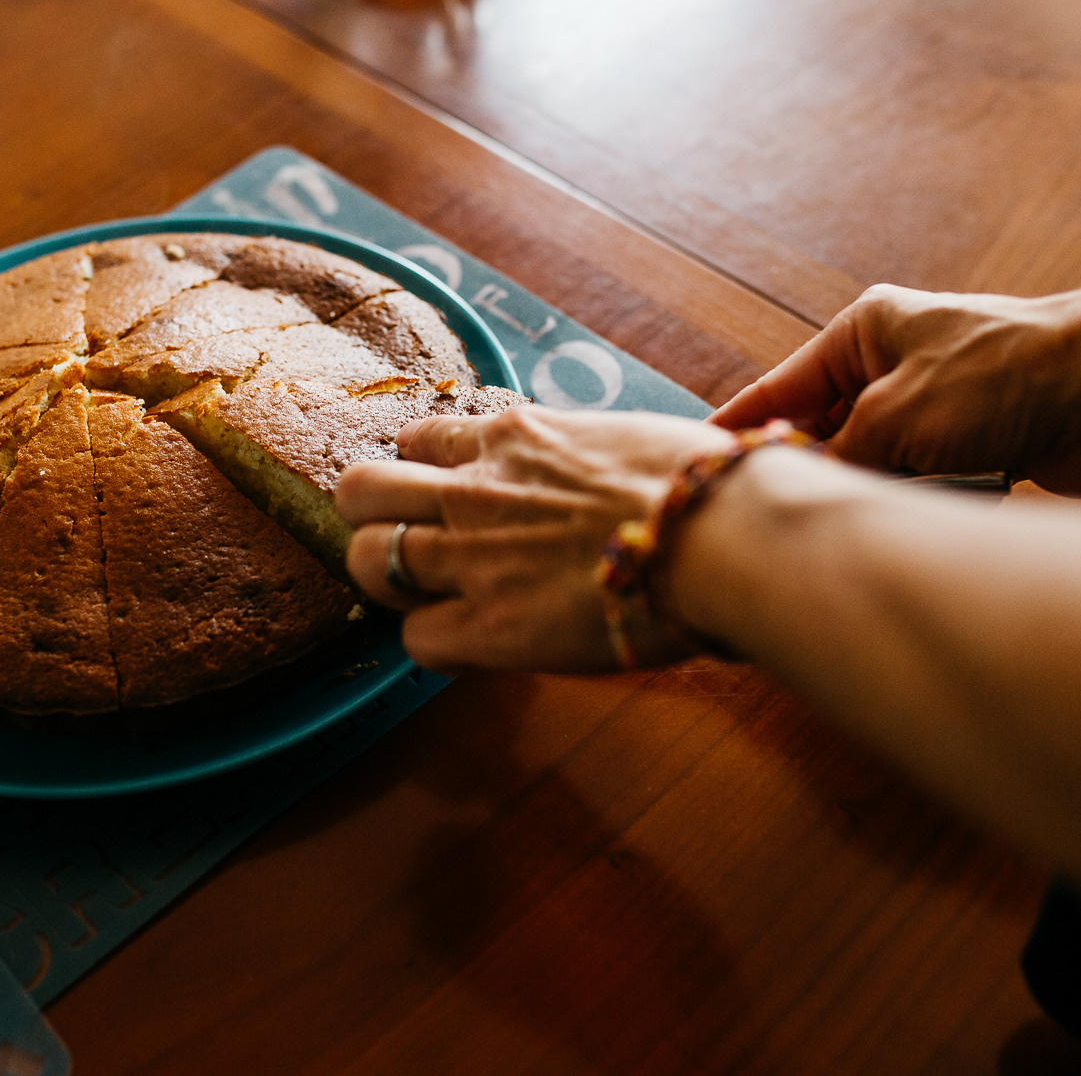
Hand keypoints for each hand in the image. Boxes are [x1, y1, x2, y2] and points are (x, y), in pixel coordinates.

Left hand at [337, 406, 732, 672]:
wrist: (722, 536)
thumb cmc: (701, 484)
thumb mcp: (624, 437)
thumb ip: (584, 450)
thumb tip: (604, 465)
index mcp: (513, 436)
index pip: (418, 440)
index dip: (419, 471)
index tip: (439, 494)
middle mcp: (475, 489)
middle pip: (358, 489)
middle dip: (370, 517)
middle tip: (407, 544)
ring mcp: (473, 557)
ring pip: (364, 561)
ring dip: (387, 583)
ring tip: (425, 598)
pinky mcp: (490, 625)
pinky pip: (415, 639)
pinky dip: (433, 644)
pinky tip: (469, 644)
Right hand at [711, 283, 1080, 494]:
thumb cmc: (1004, 376)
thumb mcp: (895, 417)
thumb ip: (838, 458)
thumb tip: (803, 496)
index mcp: (864, 335)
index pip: (779, 389)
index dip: (737, 432)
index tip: (692, 468)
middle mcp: (893, 368)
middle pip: (825, 437)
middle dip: (817, 475)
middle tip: (780, 518)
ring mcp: (934, 410)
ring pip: (875, 471)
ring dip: (882, 494)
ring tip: (877, 511)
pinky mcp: (974, 451)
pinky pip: (923, 491)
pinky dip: (924, 506)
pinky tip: (927, 514)